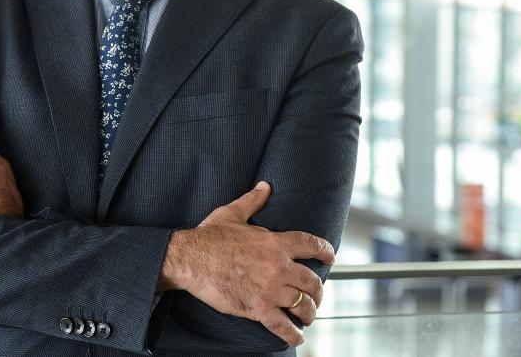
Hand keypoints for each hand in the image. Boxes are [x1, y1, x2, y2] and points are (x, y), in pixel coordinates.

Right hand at [159, 181, 333, 346]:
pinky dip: (293, 333)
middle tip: (316, 294)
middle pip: (312, 281)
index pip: (311, 245)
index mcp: (275, 243)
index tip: (329, 258)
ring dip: (309, 311)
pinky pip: (283, 325)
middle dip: (318, 290)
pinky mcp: (257, 308)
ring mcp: (270, 289)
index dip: (325, 252)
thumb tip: (265, 186)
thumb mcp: (233, 213)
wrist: (190, 258)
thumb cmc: (209, 236)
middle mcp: (278, 267)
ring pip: (303, 304)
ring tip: (308, 315)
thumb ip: (253, 201)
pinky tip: (298, 335)